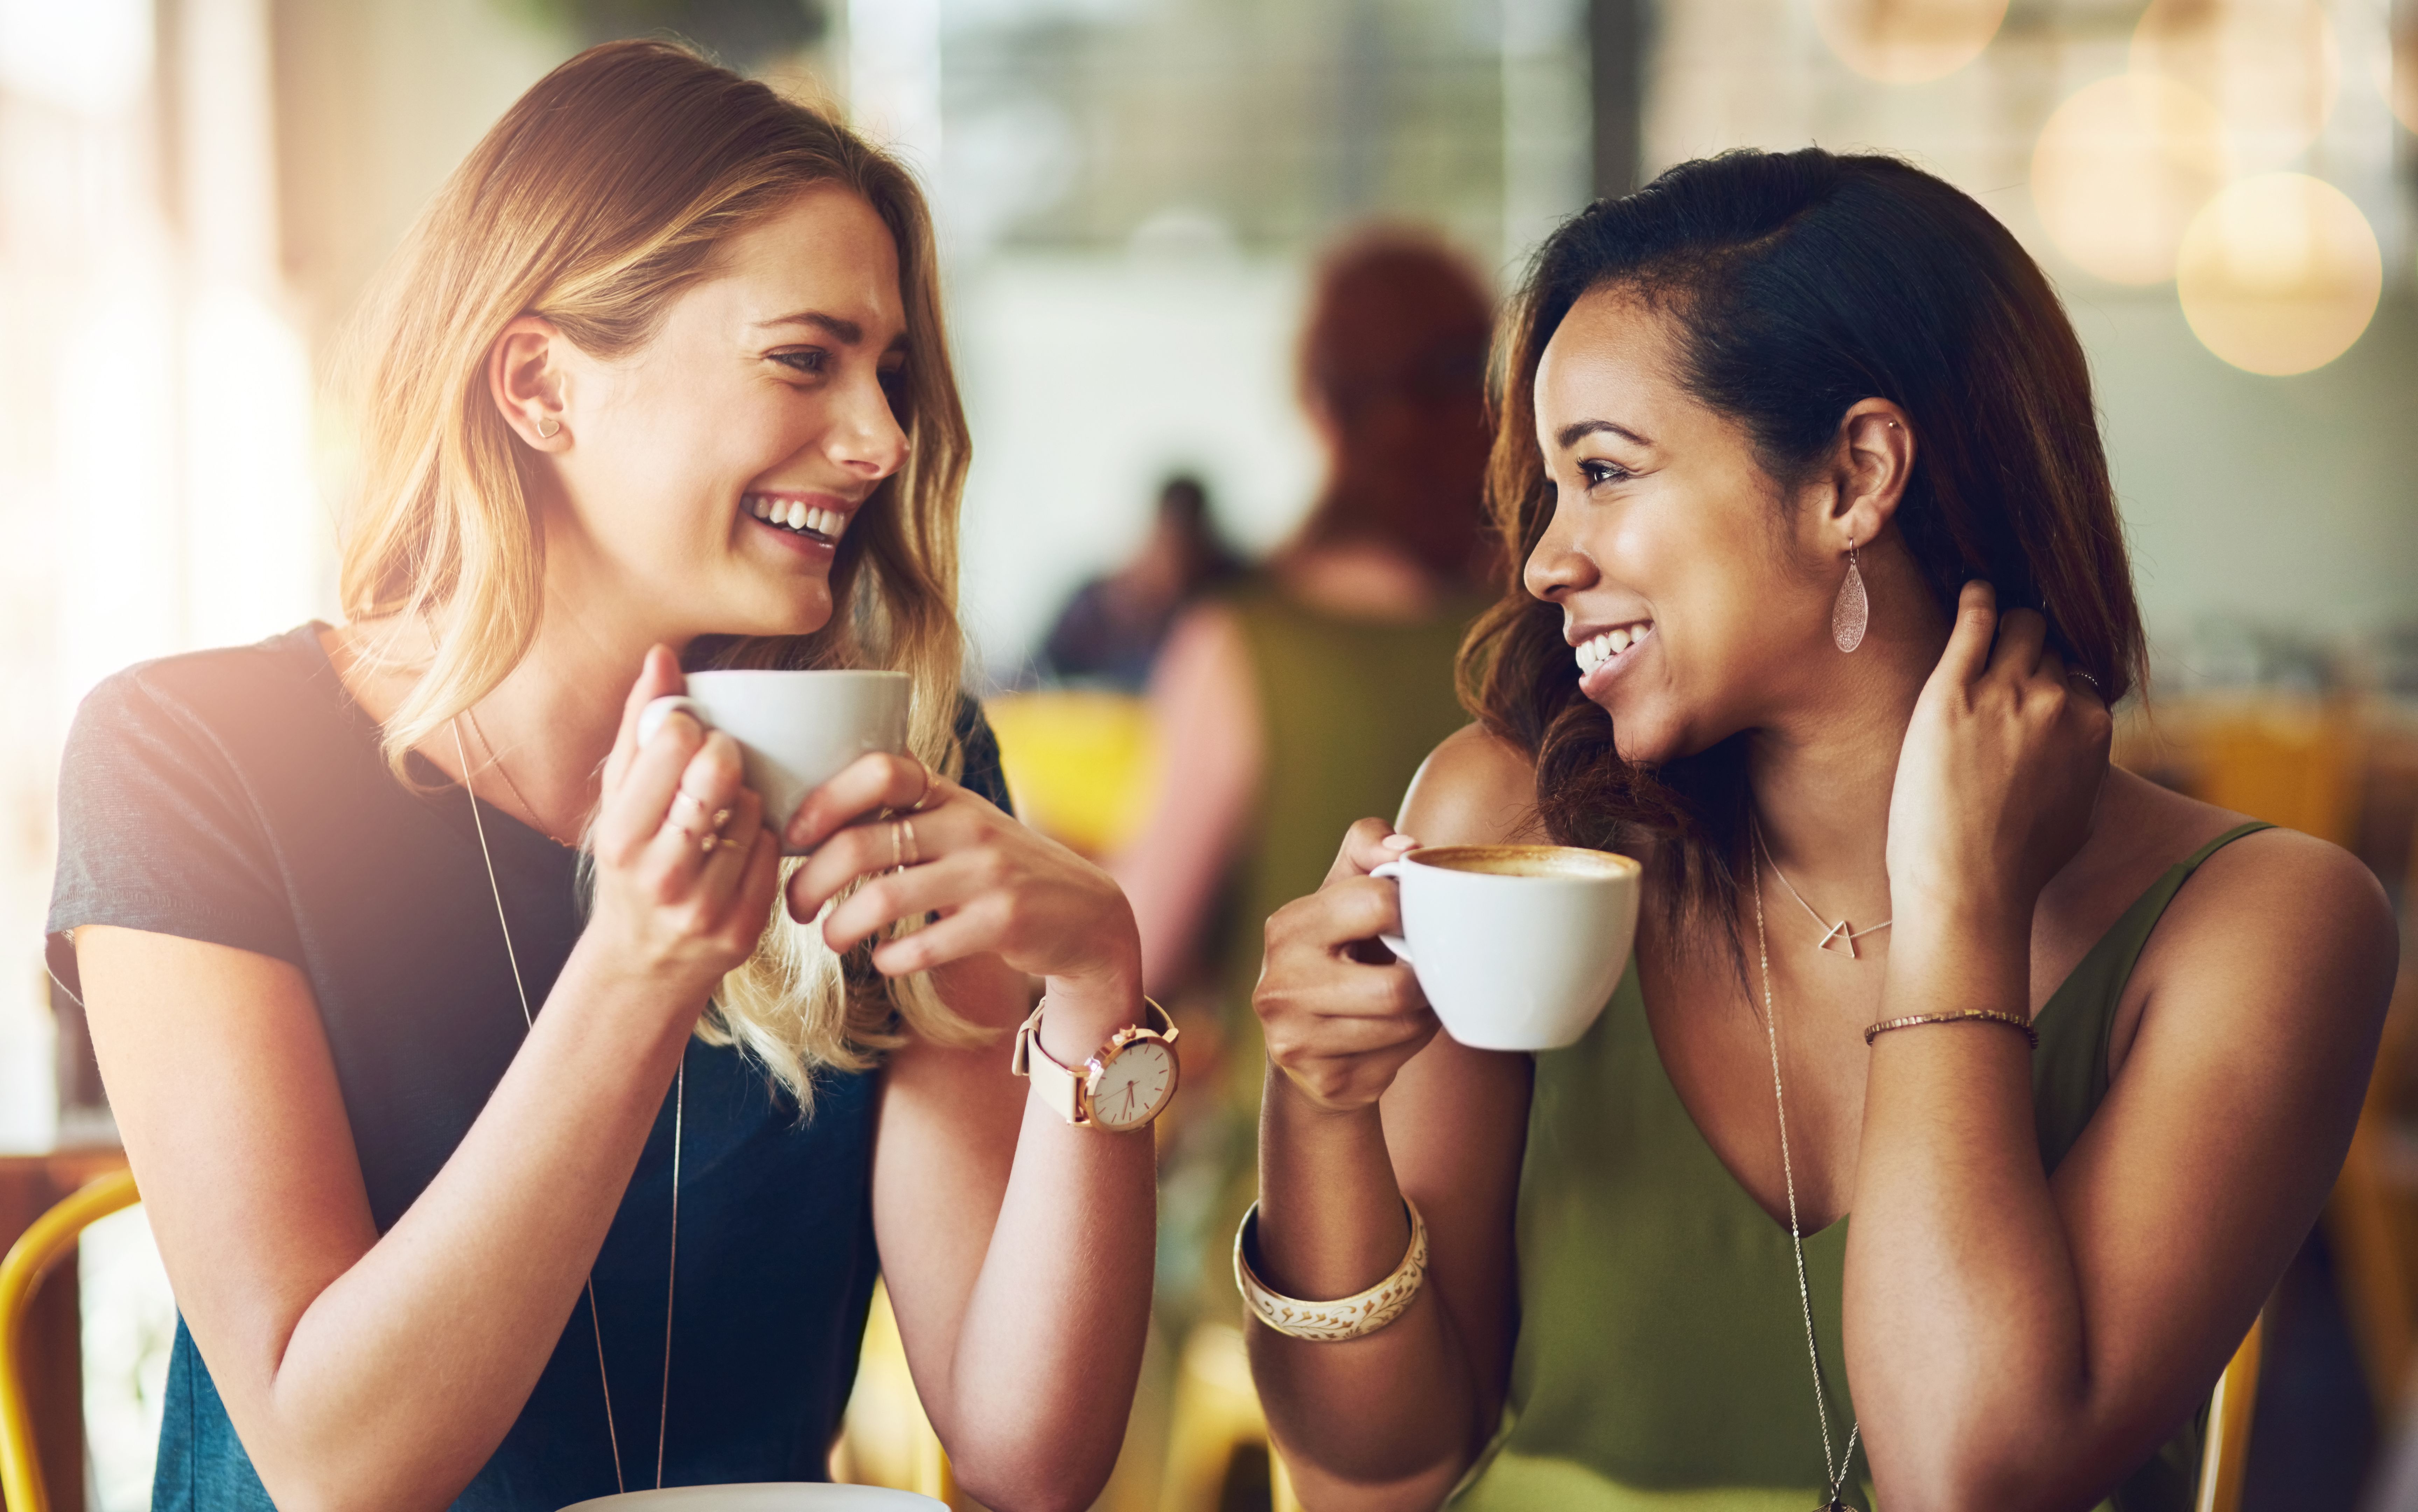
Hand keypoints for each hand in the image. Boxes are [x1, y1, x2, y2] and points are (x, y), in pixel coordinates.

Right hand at [584, 647, 782, 999]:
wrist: (641, 964)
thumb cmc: (629, 866)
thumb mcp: (615, 801)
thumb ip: (638, 726)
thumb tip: (661, 654)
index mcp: (621, 838)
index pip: (674, 745)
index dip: (691, 728)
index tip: (687, 737)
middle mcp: (661, 875)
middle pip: (720, 773)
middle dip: (724, 755)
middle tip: (717, 762)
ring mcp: (704, 906)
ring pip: (754, 810)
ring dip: (745, 799)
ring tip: (720, 813)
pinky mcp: (743, 929)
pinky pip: (773, 851)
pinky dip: (762, 838)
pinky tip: (738, 847)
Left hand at [783, 751, 1142, 1021]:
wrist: (1085, 914)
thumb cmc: (999, 870)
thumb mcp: (960, 826)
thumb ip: (904, 814)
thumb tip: (808, 820)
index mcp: (950, 795)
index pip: (881, 769)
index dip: (825, 798)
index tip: (791, 834)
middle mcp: (968, 826)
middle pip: (863, 843)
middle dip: (811, 880)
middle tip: (795, 905)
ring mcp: (988, 874)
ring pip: (884, 898)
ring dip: (840, 926)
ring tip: (829, 938)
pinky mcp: (1003, 922)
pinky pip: (922, 945)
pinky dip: (888, 959)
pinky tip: (883, 961)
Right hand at [1254, 819, 1432, 1112]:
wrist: (1305, 1043)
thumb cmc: (1336, 952)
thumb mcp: (1341, 890)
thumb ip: (1368, 848)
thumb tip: (1406, 849)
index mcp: (1287, 928)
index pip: (1376, 903)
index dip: (1411, 911)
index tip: (1411, 920)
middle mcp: (1280, 986)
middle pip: (1397, 988)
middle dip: (1423, 979)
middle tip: (1420, 971)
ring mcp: (1296, 1040)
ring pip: (1405, 1026)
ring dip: (1423, 1013)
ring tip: (1408, 1001)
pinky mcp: (1325, 1080)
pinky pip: (1399, 1060)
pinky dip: (1410, 1045)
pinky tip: (1392, 1034)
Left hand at [1887, 582, 2112, 933]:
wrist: (1968, 888)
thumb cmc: (2017, 865)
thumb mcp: (2079, 814)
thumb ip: (2086, 769)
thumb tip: (2084, 752)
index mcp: (2093, 728)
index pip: (2080, 675)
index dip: (2055, 676)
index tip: (2036, 675)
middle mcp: (2056, 702)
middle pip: (2049, 647)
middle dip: (2031, 647)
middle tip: (2008, 645)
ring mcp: (2004, 694)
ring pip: (2018, 627)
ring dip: (2007, 620)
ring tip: (1990, 613)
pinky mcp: (1951, 695)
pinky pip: (1973, 626)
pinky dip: (1976, 601)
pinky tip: (1972, 592)